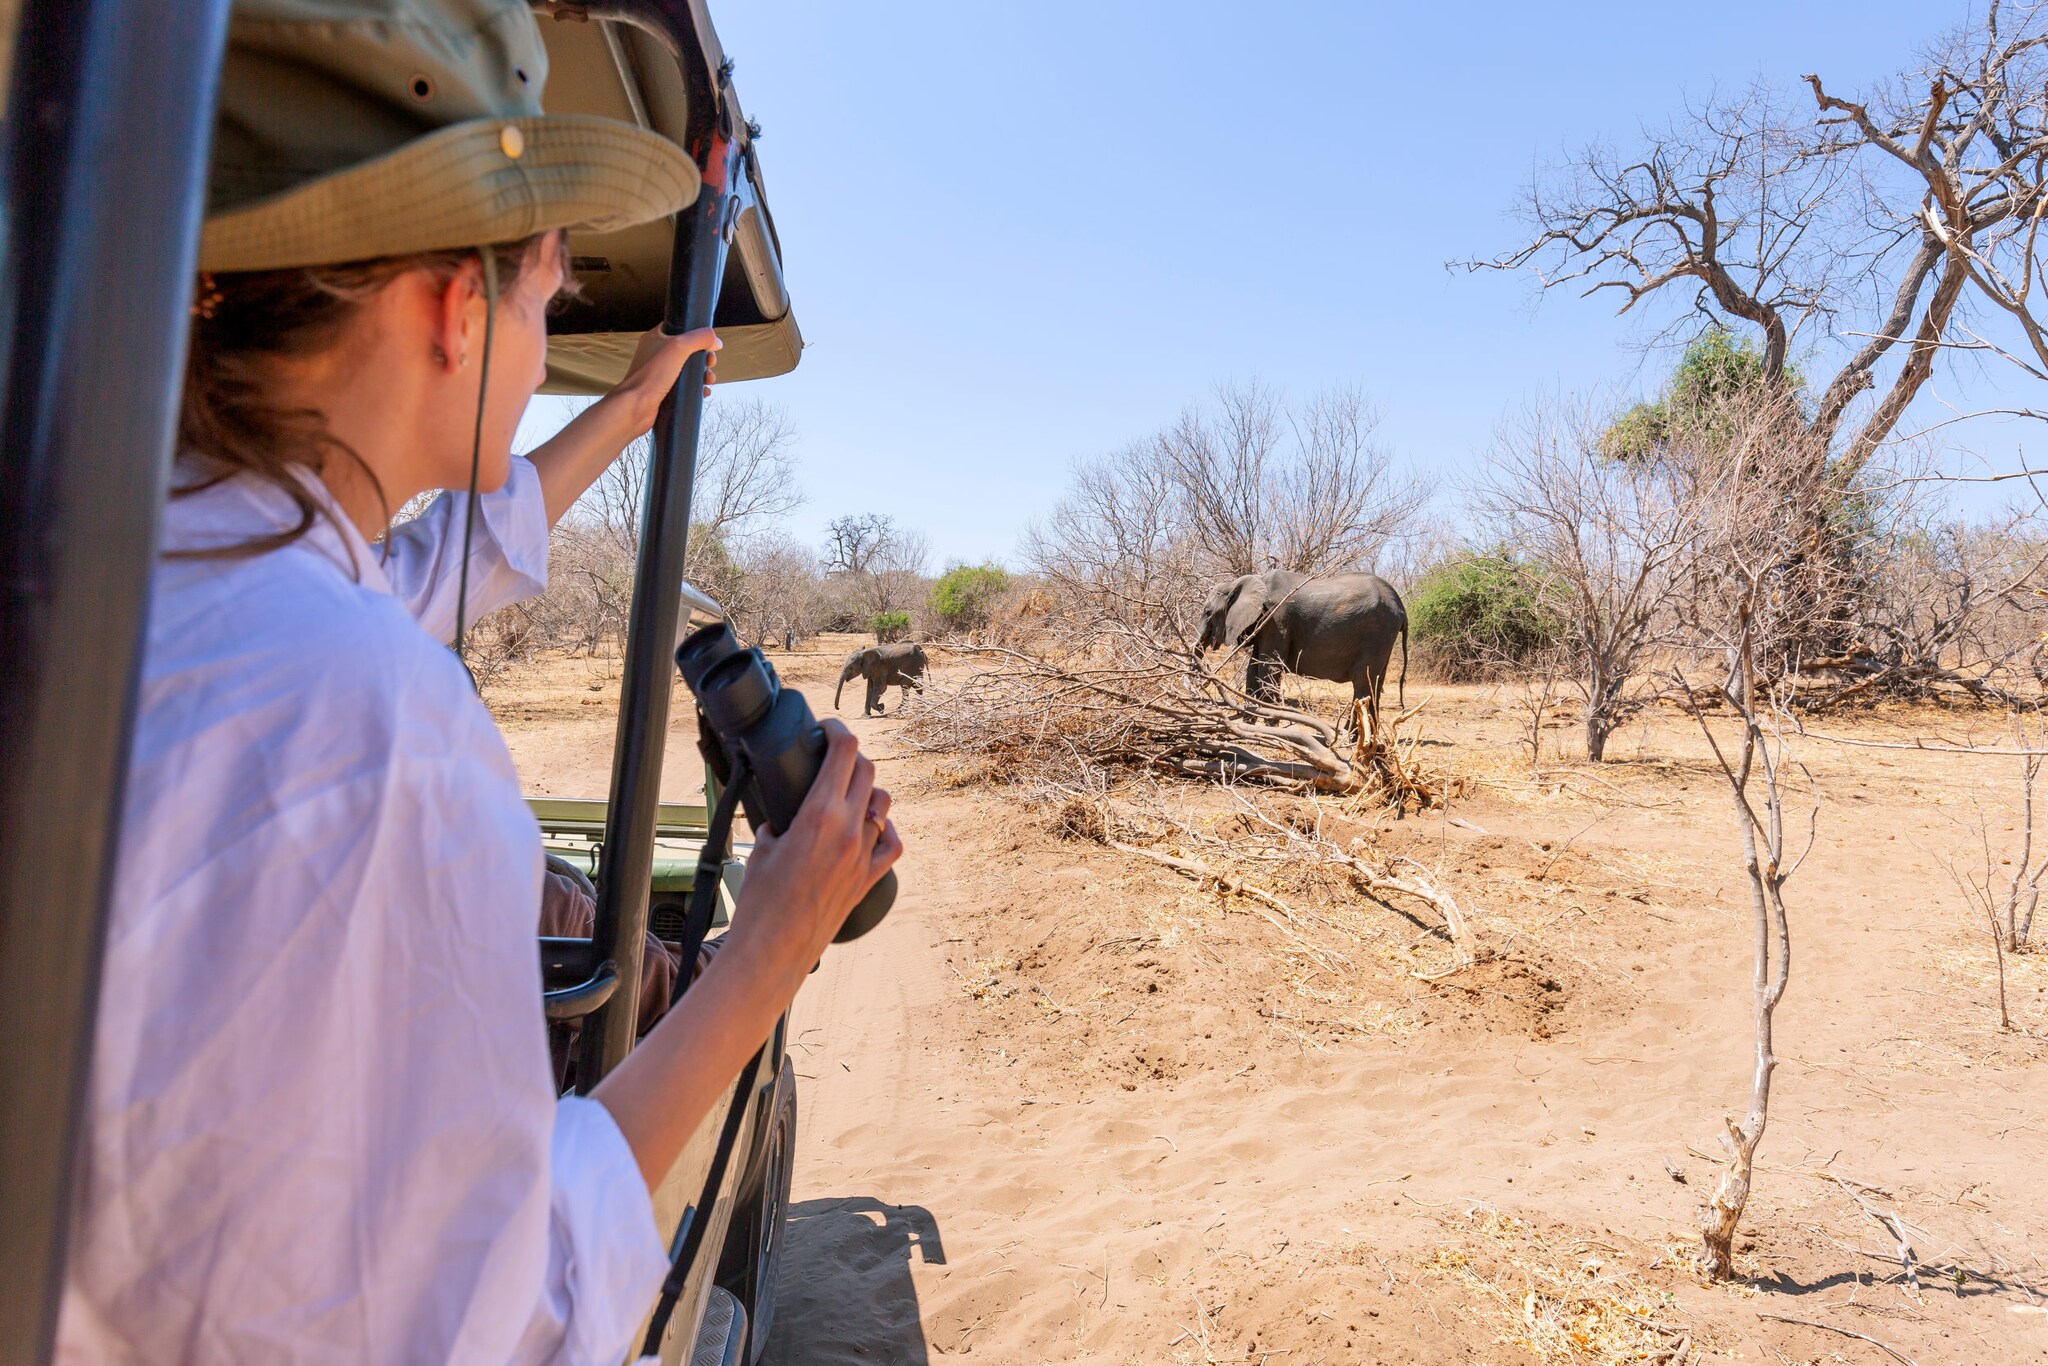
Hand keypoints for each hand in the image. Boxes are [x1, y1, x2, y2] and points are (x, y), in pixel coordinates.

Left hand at [607, 325, 720, 435]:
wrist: (637, 406)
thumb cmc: (652, 375)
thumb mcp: (679, 347)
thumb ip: (699, 338)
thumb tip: (716, 340)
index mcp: (656, 338)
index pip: (679, 328)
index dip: (696, 333)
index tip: (708, 343)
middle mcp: (657, 354)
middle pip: (688, 350)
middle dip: (704, 357)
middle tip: (710, 363)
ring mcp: (660, 373)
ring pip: (688, 369)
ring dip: (703, 374)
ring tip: (708, 380)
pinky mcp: (664, 390)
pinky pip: (685, 386)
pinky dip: (696, 388)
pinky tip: (703, 392)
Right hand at [725, 720, 900, 982]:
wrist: (775, 949)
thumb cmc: (760, 902)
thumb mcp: (762, 847)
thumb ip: (777, 822)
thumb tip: (780, 815)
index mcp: (819, 814)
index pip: (844, 751)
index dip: (837, 729)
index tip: (826, 728)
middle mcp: (848, 829)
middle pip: (867, 771)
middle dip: (851, 757)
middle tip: (833, 758)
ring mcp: (863, 854)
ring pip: (883, 804)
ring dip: (868, 792)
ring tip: (849, 793)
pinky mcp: (869, 878)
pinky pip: (893, 843)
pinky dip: (886, 829)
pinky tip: (873, 827)